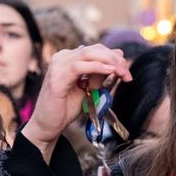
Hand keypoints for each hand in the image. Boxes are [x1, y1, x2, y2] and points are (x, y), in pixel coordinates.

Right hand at [21, 45, 131, 162]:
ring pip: (88, 53)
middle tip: (127, 74)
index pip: (97, 50)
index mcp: (69, 59)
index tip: (127, 72)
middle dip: (115, 59)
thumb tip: (117, 62)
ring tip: (122, 72)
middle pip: (94, 49)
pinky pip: (78, 66)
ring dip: (109, 61)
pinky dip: (96, 66)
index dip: (115, 57)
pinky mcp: (56, 78)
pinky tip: (109, 71)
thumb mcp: (89, 89)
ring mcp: (58, 66)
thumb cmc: (66, 108)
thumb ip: (99, 76)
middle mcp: (62, 58)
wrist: (48, 126)